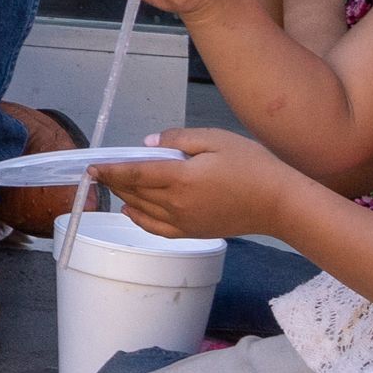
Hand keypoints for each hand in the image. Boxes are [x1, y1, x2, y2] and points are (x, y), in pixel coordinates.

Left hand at [107, 123, 307, 246]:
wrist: (280, 204)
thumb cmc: (252, 166)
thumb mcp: (216, 140)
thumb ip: (179, 139)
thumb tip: (148, 145)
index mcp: (181, 179)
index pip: (134, 174)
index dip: (110, 170)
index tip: (91, 166)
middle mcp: (177, 204)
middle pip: (134, 192)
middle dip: (114, 181)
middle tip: (100, 171)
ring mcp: (184, 221)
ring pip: (142, 210)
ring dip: (124, 197)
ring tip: (113, 185)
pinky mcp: (193, 232)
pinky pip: (157, 228)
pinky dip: (139, 219)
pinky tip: (131, 210)